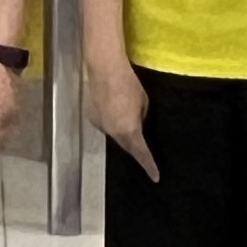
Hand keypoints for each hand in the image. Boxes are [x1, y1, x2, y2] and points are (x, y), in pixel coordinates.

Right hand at [82, 53, 157, 179]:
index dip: (149, 166)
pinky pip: (104, 124)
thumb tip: (136, 123)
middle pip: (125, 145)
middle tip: (142, 147)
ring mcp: (100, 125)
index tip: (155, 177)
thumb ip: (140, 118)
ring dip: (121, 131)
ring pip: (113, 134)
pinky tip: (112, 107)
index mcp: (129, 131)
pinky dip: (110, 120)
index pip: (141, 153)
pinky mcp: (91, 116)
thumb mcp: (143, 103)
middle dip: (134, 147)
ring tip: (125, 116)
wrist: (105, 68)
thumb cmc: (129, 84)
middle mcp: (112, 132)